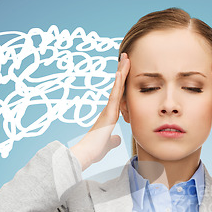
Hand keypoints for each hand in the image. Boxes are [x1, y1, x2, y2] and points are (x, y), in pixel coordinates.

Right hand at [70, 53, 130, 170]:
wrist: (85, 154)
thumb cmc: (94, 151)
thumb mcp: (108, 144)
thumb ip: (113, 140)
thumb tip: (117, 139)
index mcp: (109, 115)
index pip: (119, 95)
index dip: (122, 83)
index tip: (125, 70)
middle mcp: (108, 110)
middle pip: (117, 87)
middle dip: (122, 72)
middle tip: (126, 57)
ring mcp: (108, 110)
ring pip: (117, 88)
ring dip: (121, 72)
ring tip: (125, 58)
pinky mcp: (108, 114)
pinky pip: (115, 96)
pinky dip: (118, 84)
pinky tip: (120, 72)